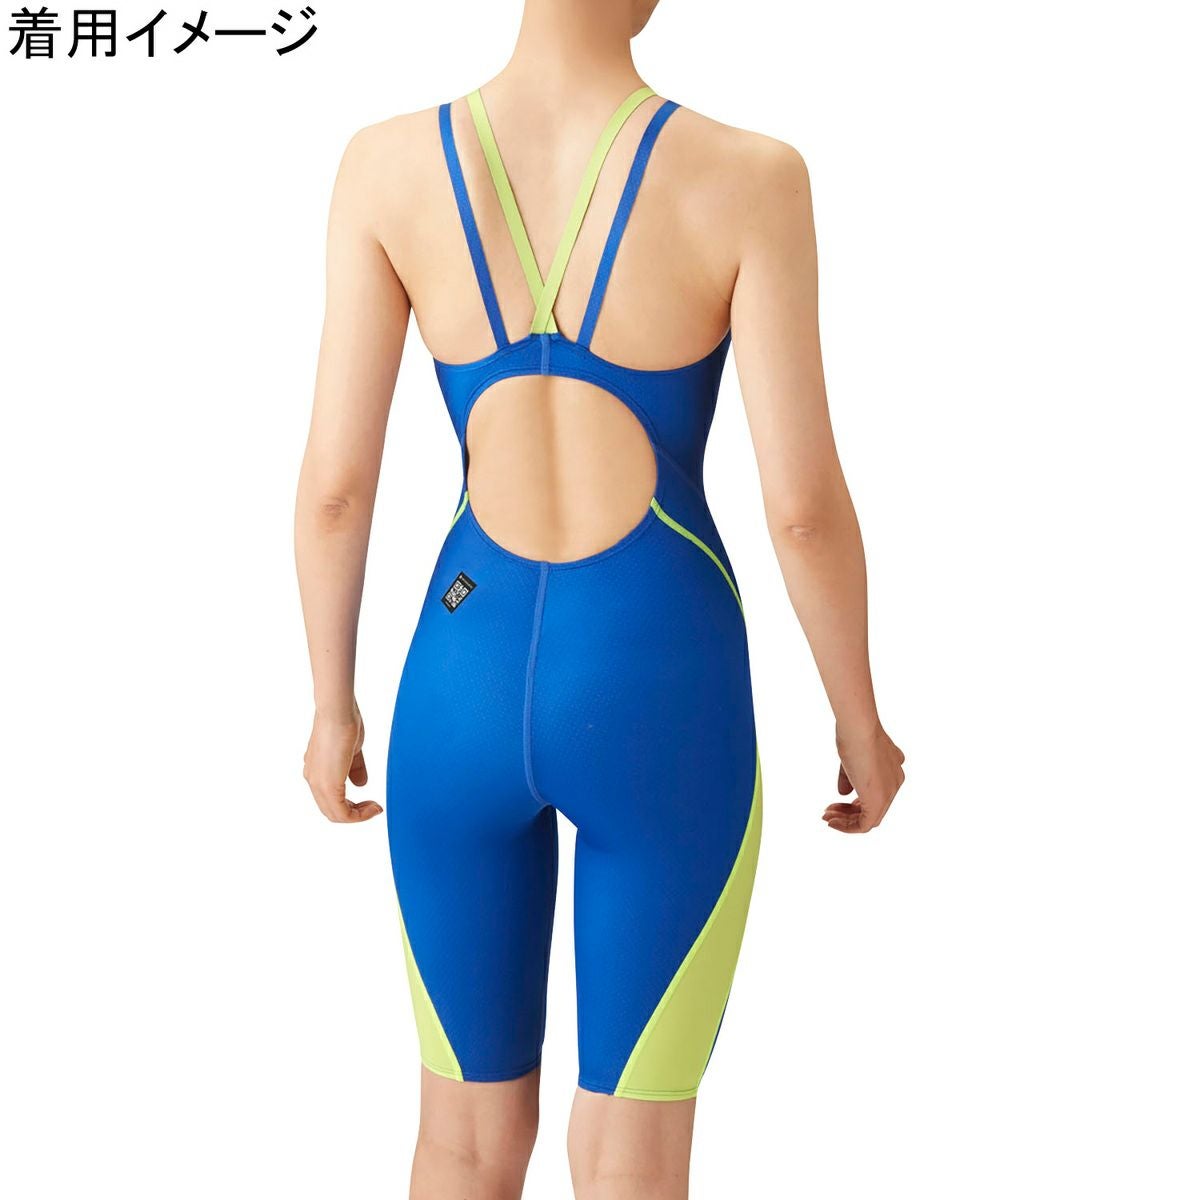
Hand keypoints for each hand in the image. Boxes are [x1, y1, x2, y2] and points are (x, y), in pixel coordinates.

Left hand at [303, 703, 381, 822]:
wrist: (337, 711)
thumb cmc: (343, 721)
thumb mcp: (352, 750)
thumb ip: (355, 769)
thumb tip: (361, 783)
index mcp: (317, 771)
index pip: (331, 800)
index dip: (352, 805)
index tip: (370, 801)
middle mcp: (314, 780)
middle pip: (332, 811)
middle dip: (356, 813)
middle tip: (374, 807)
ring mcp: (318, 784)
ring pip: (336, 815)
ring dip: (358, 816)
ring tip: (375, 808)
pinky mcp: (328, 786)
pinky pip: (342, 813)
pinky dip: (359, 815)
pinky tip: (373, 807)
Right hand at [823, 722, 904, 832]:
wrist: (858, 728)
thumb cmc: (853, 735)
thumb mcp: (850, 758)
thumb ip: (849, 778)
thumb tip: (843, 794)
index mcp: (893, 770)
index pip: (875, 793)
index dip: (855, 800)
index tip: (836, 800)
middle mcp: (895, 783)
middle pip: (873, 808)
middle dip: (848, 812)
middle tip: (828, 812)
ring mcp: (888, 793)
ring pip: (869, 819)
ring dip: (845, 821)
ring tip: (826, 817)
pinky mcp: (878, 801)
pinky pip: (864, 825)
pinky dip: (847, 827)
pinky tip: (832, 822)